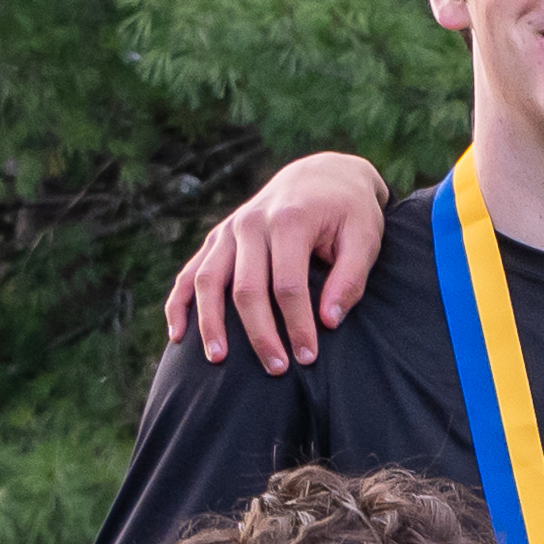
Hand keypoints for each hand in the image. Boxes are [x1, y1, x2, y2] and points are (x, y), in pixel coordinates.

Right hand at [168, 151, 395, 372]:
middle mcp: (251, 223)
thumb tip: (329, 321)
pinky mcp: (218, 238)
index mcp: (289, 220)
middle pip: (246, 288)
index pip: (288, 285)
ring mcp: (229, 230)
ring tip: (218, 361)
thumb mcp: (365, 237)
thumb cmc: (349, 211)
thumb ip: (350, 278)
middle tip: (276, 370)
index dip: (297, 325)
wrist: (323, 174)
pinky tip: (178, 335)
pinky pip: (191, 272)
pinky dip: (180, 303)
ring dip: (210, 323)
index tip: (308, 356)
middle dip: (259, 333)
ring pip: (208, 280)